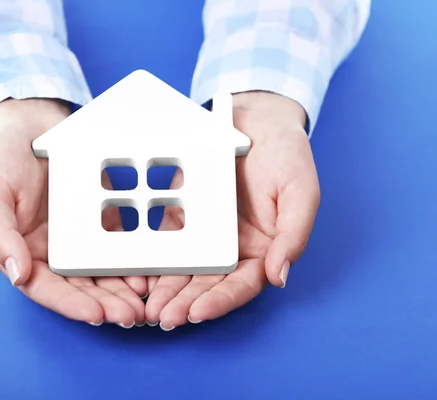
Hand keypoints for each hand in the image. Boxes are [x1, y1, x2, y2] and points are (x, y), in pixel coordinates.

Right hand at [0, 99, 146, 326]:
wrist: (33, 124)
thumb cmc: (4, 159)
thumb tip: (17, 274)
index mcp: (26, 251)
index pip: (48, 289)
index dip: (72, 305)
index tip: (97, 314)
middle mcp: (55, 250)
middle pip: (82, 287)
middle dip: (107, 304)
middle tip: (132, 315)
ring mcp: (81, 236)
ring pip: (105, 271)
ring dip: (124, 289)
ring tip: (146, 300)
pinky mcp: (103, 219)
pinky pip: (121, 243)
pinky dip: (134, 258)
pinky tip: (151, 269)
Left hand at [145, 92, 319, 328]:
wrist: (257, 118)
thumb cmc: (287, 155)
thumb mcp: (301, 192)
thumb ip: (293, 235)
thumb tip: (279, 278)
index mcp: (263, 250)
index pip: (242, 285)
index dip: (220, 302)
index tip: (197, 313)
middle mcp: (233, 249)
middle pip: (208, 284)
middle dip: (186, 303)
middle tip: (162, 318)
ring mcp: (206, 234)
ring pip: (183, 269)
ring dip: (166, 290)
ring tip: (146, 307)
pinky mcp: (183, 215)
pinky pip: (166, 240)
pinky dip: (152, 259)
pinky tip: (136, 274)